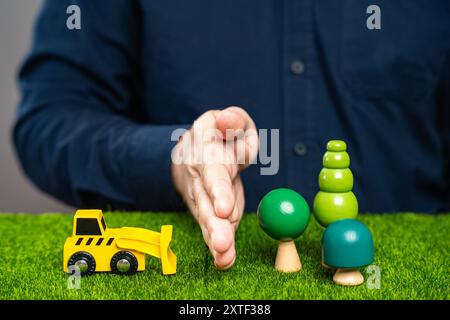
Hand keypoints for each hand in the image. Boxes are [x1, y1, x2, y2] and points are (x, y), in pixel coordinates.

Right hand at [171, 106, 257, 269]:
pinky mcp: (207, 211)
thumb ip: (233, 120)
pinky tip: (225, 260)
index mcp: (204, 150)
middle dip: (214, 224)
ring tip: (224, 258)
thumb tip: (227, 121)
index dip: (217, 190)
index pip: (211, 171)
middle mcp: (198, 176)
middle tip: (222, 244)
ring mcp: (200, 196)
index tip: (224, 209)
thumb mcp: (229, 120)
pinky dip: (217, 246)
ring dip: (214, 240)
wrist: (194, 152)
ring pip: (206, 219)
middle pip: (205, 201)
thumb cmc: (219, 135)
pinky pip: (211, 228)